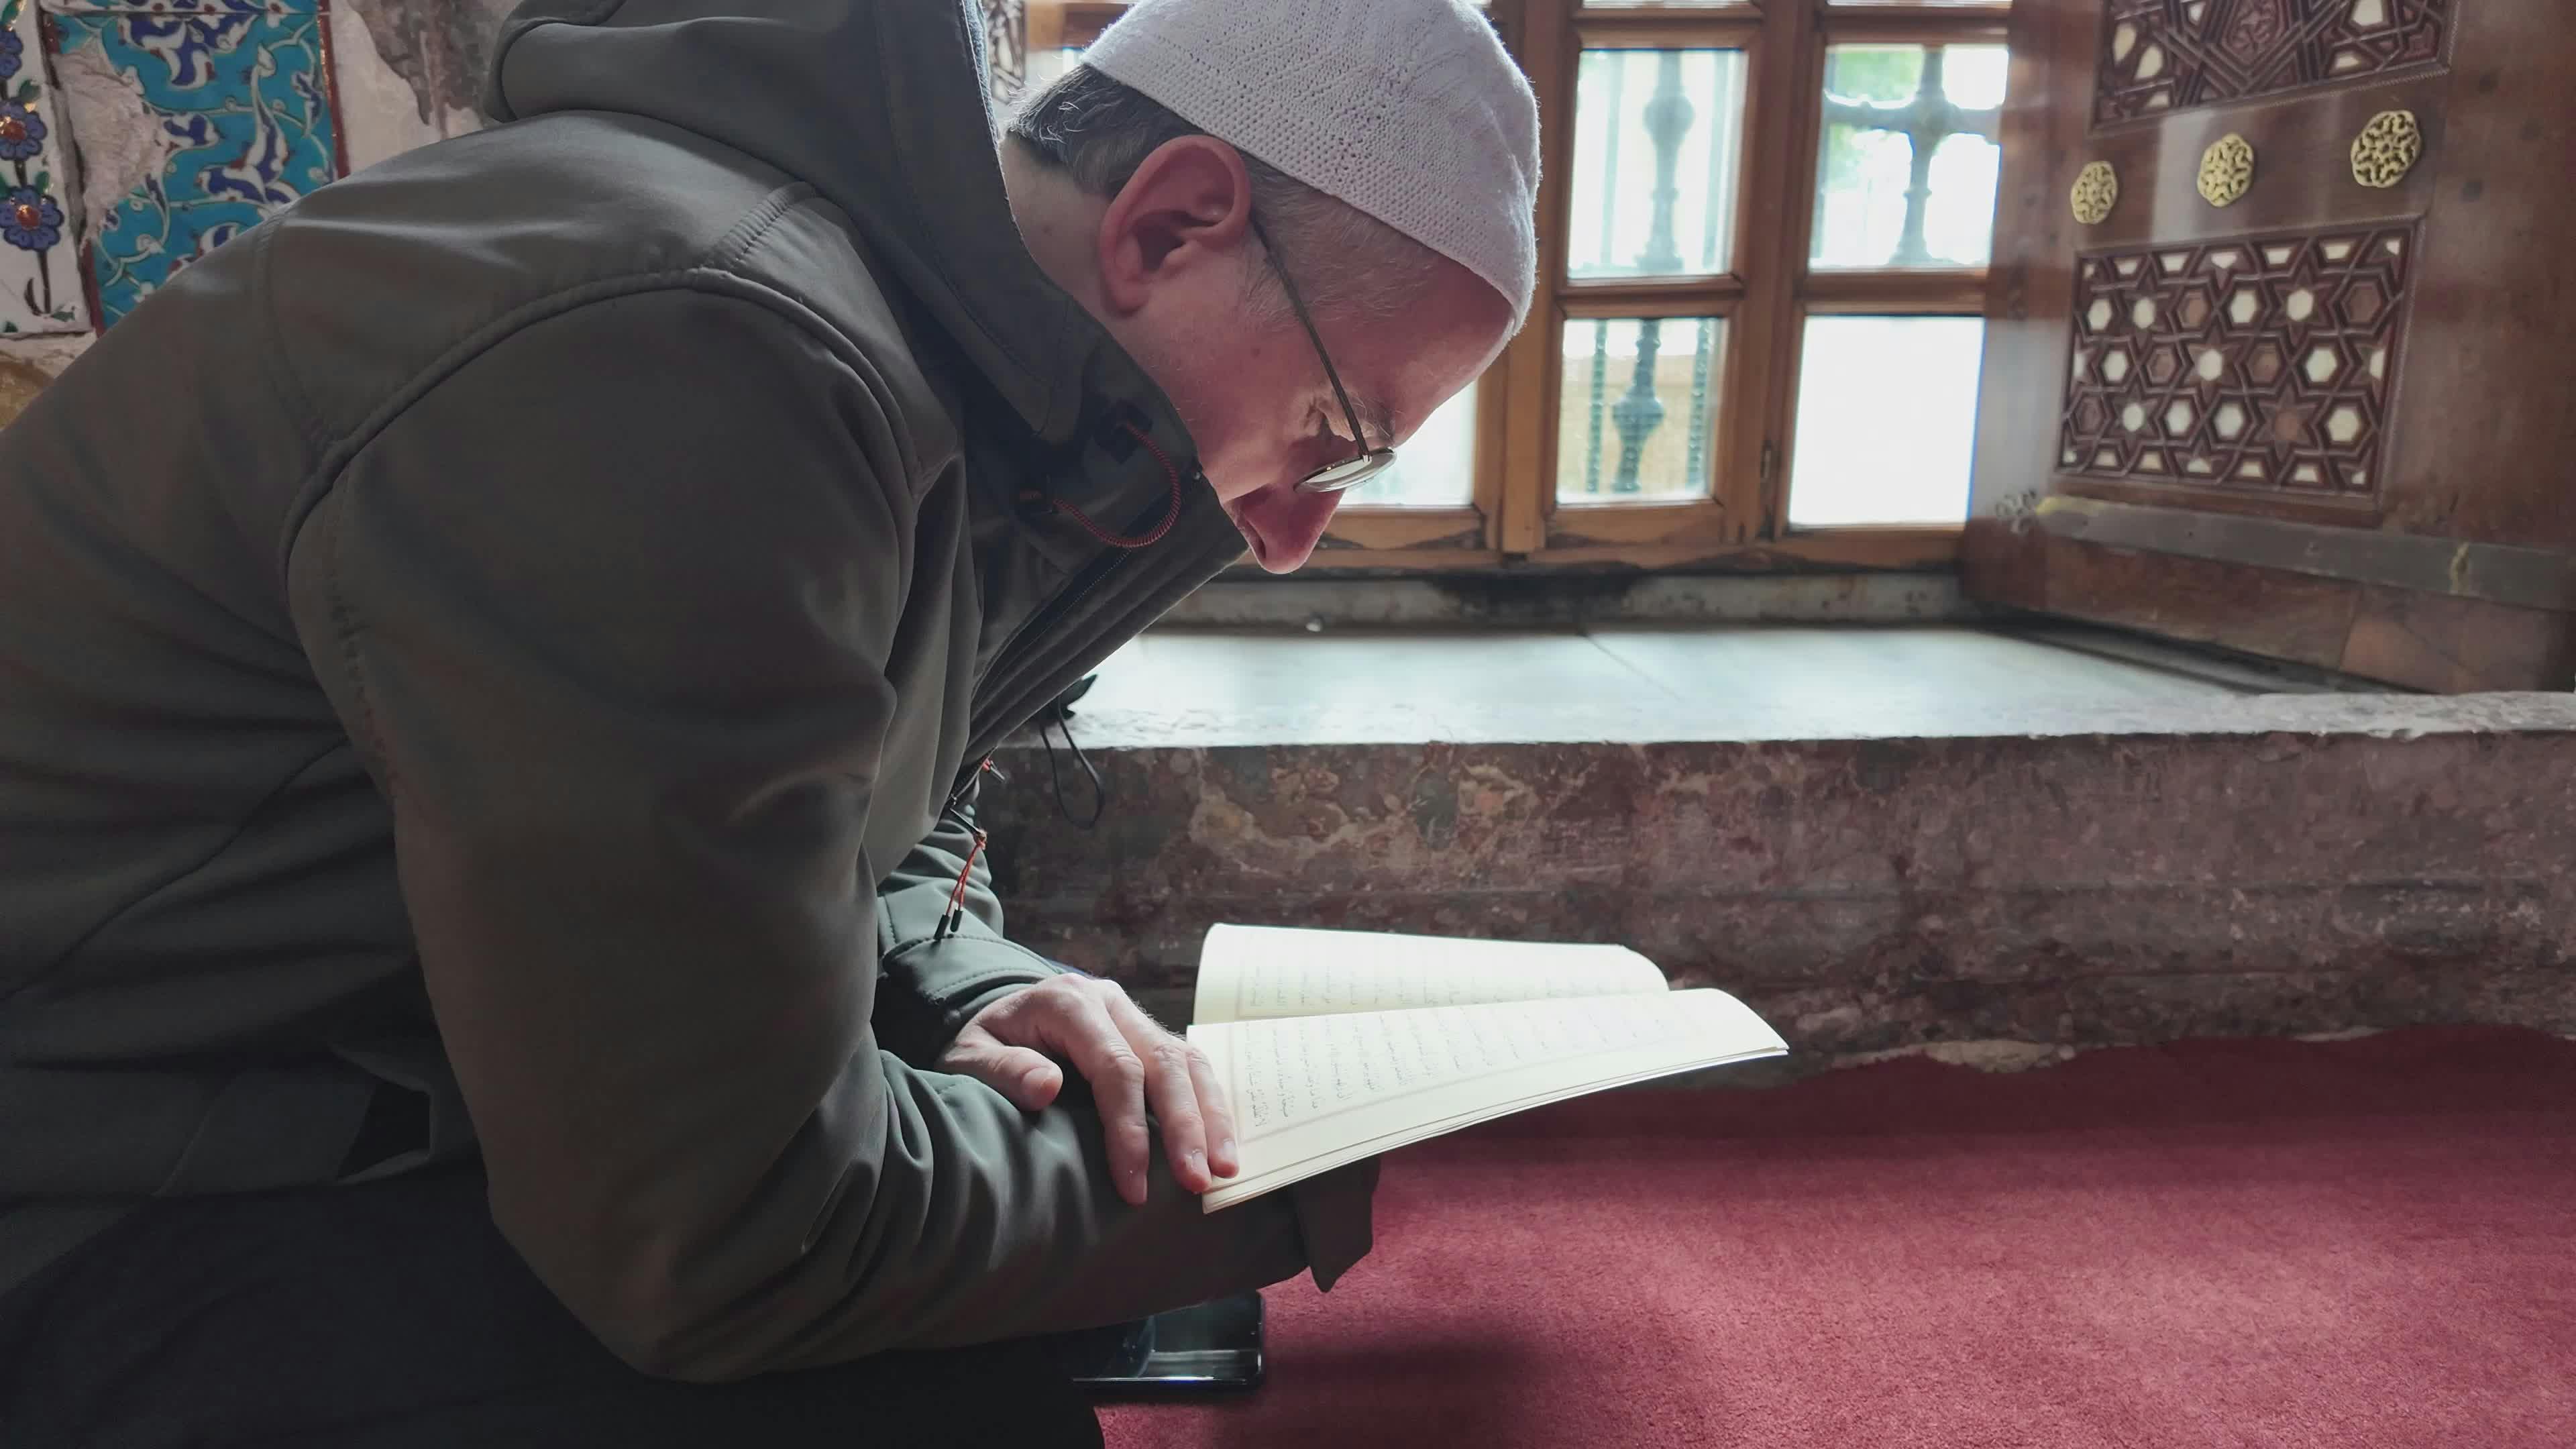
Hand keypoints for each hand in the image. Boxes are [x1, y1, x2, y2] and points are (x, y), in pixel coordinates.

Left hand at [940, 973, 1238, 1204]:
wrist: (996, 1020)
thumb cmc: (981, 1046)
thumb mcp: (968, 1057)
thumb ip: (1003, 1069)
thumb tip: (1046, 1087)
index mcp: (1069, 1002)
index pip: (1115, 1065)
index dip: (1129, 1127)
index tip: (1133, 1184)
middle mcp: (1111, 1003)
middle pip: (1163, 1062)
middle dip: (1184, 1126)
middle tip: (1197, 1182)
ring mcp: (1135, 1017)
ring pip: (1189, 1061)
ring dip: (1211, 1118)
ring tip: (1223, 1172)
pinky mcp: (1149, 1037)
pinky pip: (1191, 1067)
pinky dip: (1211, 1106)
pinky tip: (1220, 1146)